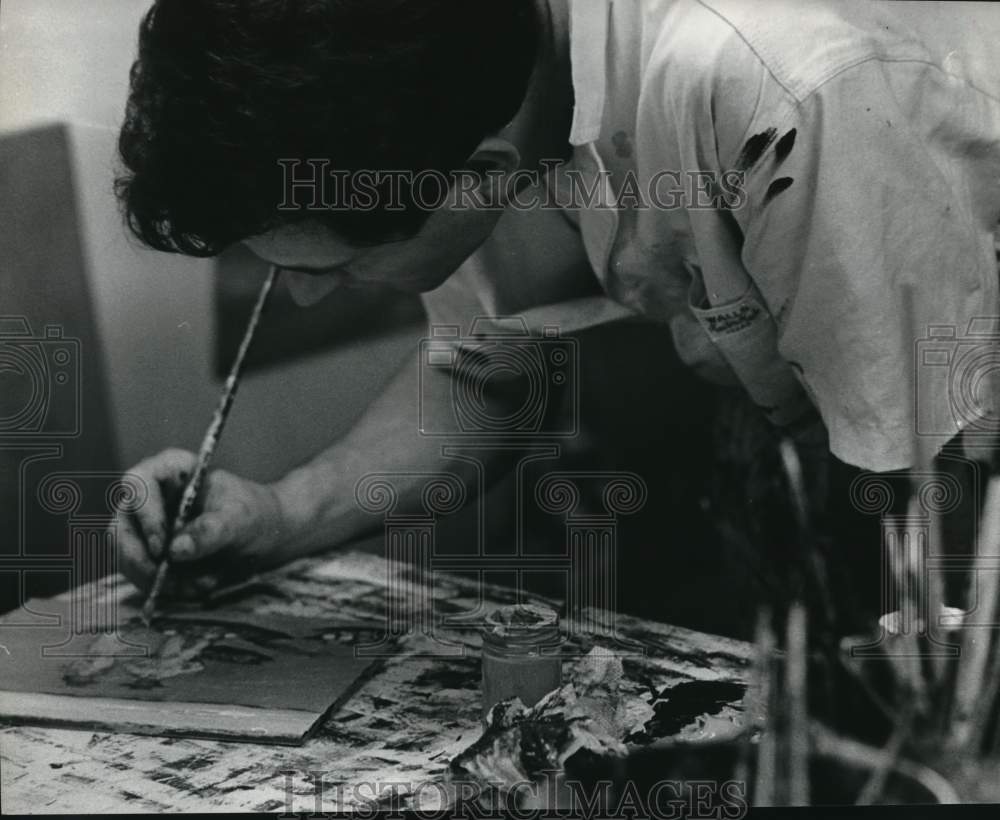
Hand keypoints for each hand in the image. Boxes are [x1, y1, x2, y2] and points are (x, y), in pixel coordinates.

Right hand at [115, 449, 288, 596]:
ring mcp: (146, 527)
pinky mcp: (150, 554)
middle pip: (121, 527)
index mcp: (172, 470)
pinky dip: (168, 588)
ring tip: (200, 585)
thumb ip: (214, 530)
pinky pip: (143, 577)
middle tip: (165, 582)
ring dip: (158, 580)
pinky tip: (200, 587)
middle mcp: (150, 497)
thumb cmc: (254, 514)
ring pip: (128, 558)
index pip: (138, 484)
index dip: (144, 516)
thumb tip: (177, 550)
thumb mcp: (243, 519)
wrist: (265, 534)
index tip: (163, 548)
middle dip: (141, 560)